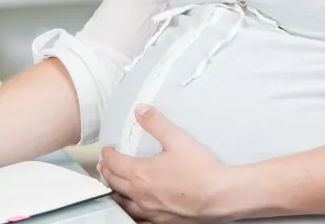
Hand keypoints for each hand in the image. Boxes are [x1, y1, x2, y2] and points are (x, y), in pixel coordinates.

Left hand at [99, 105, 228, 223]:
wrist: (218, 195)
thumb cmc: (200, 171)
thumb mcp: (176, 139)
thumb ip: (156, 123)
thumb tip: (141, 111)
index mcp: (141, 173)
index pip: (115, 163)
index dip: (108, 154)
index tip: (107, 150)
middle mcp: (142, 194)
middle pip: (115, 182)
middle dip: (108, 171)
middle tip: (105, 165)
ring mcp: (151, 210)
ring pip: (124, 203)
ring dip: (116, 192)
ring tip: (114, 186)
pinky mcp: (162, 220)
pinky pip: (139, 218)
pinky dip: (131, 210)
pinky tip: (134, 209)